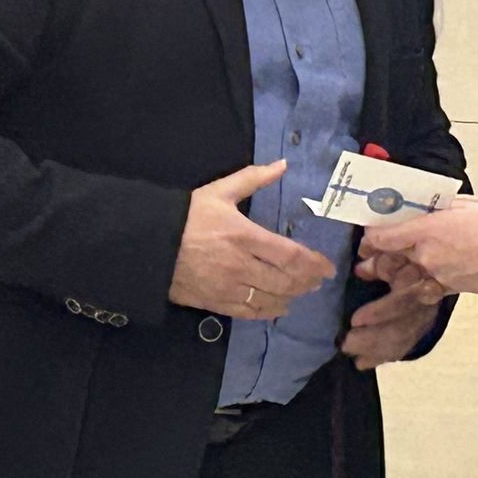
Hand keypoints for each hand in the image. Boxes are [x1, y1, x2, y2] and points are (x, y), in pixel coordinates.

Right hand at [168, 161, 335, 319]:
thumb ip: (254, 178)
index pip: (290, 255)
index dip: (314, 263)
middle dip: (307, 282)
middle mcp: (241, 265)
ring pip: (270, 299)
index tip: (328, 267)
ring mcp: (228, 287)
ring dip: (291, 297)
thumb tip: (282, 164)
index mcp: (245, 235)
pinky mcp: (215, 302)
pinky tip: (278, 308)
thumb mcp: (220, 191)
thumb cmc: (187, 215)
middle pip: (285, 281)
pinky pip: (248, 312)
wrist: (149, 244)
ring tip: (302, 292)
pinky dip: (268, 312)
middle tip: (318, 281)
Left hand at [340, 264, 443, 370]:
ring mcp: (422, 324)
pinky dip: (379, 359)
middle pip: (399, 329)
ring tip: (350, 352)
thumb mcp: (393, 258)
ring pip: (399, 344)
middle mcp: (423, 308)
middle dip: (371, 338)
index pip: (403, 301)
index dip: (379, 312)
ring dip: (373, 352)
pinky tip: (361, 363)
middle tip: (346, 342)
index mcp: (419, 284)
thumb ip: (378, 264)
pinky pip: (400, 352)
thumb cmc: (404, 265)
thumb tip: (359, 271)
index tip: (355, 320)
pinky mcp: (417, 336)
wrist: (429, 278)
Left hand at [360, 203, 477, 298]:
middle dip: (376, 255)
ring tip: (375, 270)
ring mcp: (434, 275)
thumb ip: (440, 205)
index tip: (368, 232)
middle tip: (365, 253)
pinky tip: (410, 283)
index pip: (384, 236)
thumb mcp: (465, 205)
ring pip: (401, 276)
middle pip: (390, 256)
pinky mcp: (446, 289)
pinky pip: (421, 290)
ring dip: (389, 273)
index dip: (371, 235)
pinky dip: (413, 287)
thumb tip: (424, 204)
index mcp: (427, 229)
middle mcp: (425, 255)